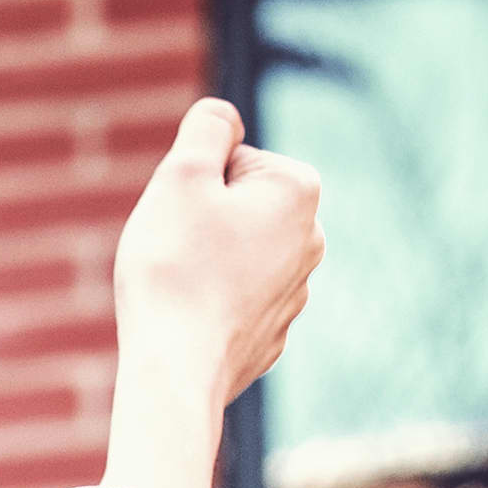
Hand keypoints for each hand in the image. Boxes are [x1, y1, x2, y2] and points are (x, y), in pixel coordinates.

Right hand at [102, 97, 324, 487]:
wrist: (177, 368)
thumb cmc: (176, 268)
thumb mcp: (182, 175)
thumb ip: (206, 127)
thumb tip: (224, 118)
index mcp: (298, 190)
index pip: (230, 161)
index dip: (192, 184)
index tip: (181, 218)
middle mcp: (312, 239)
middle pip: (236, 206)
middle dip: (201, 221)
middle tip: (175, 252)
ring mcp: (296, 292)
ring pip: (233, 254)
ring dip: (203, 261)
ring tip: (181, 287)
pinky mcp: (271, 334)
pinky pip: (232, 300)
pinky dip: (208, 304)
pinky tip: (189, 321)